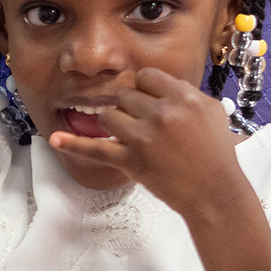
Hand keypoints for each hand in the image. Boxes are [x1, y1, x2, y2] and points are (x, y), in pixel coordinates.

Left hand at [48, 67, 244, 219]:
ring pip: (108, 116)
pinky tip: (54, 139)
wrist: (216, 193)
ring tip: (133, 137)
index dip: (145, 89)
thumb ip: (183, 92)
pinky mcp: (130, 160)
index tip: (148, 101)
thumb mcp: (211, 111)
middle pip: (125, 95)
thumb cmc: (216, 153)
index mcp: (183, 97)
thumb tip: (156, 83)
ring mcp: (143, 137)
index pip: (146, 77)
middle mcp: (162, 113)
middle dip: (130, 109)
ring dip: (115, 124)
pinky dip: (72, 144)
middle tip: (144, 125)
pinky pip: (95, 149)